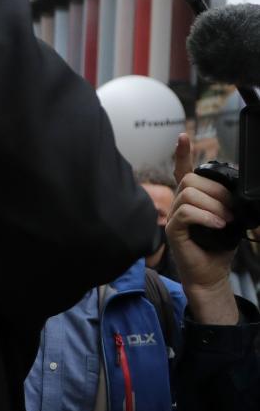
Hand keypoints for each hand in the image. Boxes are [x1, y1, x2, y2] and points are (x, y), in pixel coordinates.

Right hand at [167, 134, 238, 322]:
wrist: (211, 274)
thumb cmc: (219, 247)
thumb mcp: (229, 218)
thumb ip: (227, 201)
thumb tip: (236, 188)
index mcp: (192, 199)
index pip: (182, 170)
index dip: (182, 153)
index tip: (183, 136)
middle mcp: (178, 204)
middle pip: (190, 180)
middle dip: (216, 191)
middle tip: (231, 210)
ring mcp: (173, 217)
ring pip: (189, 194)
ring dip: (213, 205)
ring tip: (225, 220)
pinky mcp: (173, 230)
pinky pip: (186, 212)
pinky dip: (206, 217)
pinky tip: (217, 225)